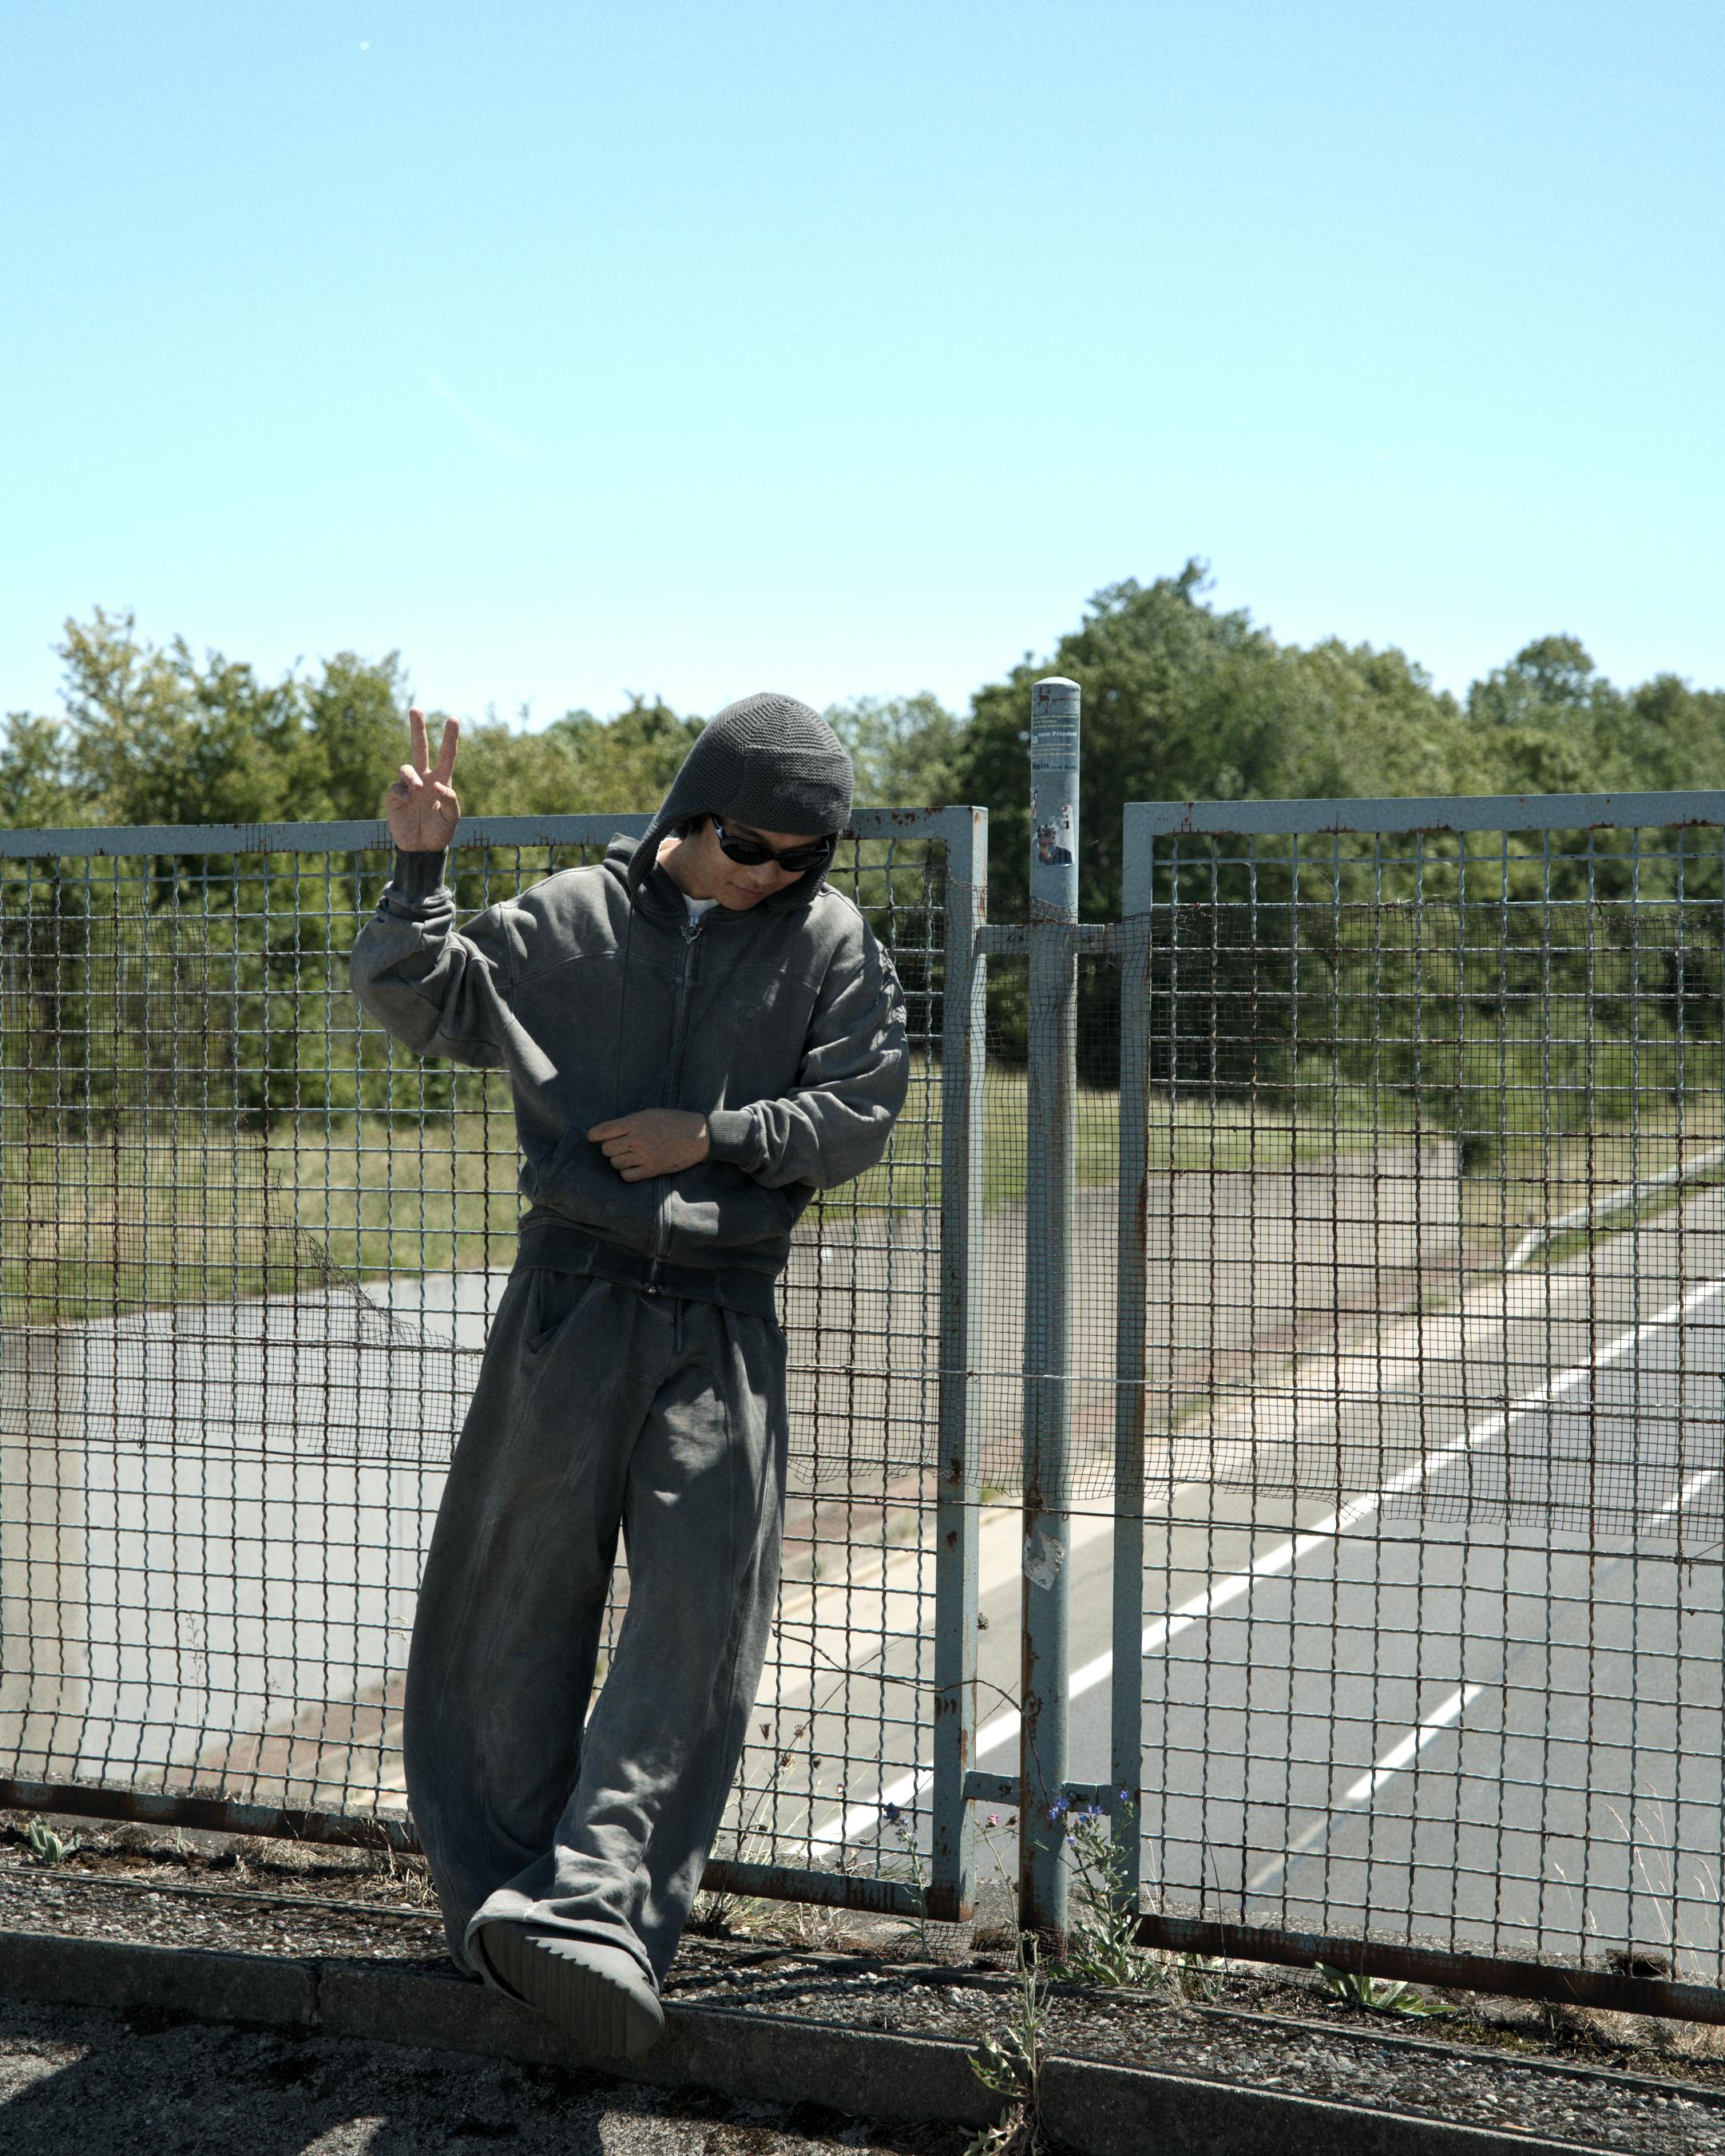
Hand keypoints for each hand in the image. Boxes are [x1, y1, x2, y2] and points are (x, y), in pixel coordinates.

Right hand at [387, 707, 460, 849]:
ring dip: (411, 776)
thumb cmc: (440, 832)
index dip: (450, 737)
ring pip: (406, 768)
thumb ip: (449, 801)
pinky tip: (408, 802)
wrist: (422, 848)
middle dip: (417, 728)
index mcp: (441, 780)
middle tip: (416, 709)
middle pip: (420, 748)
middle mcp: (424, 779)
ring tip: (417, 789)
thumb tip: (438, 784)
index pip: (447, 755)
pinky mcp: (395, 797)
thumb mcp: (452, 818)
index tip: (453, 719)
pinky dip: (402, 792)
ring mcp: (408, 786)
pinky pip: (396, 787)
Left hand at [588, 1110, 711, 1182]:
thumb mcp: (650, 1113)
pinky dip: (626, 1173)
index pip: (603, 1131)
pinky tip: (633, 1167)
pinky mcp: (651, 1170)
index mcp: (635, 1123)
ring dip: (618, 1160)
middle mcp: (637, 1140)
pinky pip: (627, 1176)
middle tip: (619, 1146)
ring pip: (615, 1163)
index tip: (592, 1137)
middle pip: (607, 1149)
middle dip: (609, 1148)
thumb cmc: (673, 1121)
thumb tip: (609, 1131)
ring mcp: (644, 1156)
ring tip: (628, 1155)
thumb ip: (629, 1122)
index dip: (593, 1135)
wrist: (697, 1136)